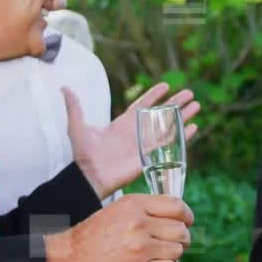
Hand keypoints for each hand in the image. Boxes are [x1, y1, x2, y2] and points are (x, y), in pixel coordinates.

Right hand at [43, 194, 192, 261]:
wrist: (70, 258)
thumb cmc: (91, 235)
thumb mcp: (117, 210)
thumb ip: (144, 210)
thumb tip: (174, 216)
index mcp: (134, 205)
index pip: (176, 206)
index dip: (187, 215)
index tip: (187, 221)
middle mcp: (139, 224)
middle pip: (181, 230)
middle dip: (181, 237)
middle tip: (172, 241)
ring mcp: (141, 248)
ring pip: (177, 251)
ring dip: (172, 254)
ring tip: (157, 254)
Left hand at [64, 82, 200, 198]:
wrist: (90, 176)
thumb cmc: (83, 154)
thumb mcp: (77, 126)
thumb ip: (74, 106)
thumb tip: (64, 87)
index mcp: (122, 123)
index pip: (142, 105)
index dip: (154, 95)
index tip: (165, 85)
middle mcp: (136, 132)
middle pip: (161, 114)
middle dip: (175, 103)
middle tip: (190, 92)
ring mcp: (144, 144)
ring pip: (169, 126)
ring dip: (183, 116)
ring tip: (197, 105)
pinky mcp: (150, 156)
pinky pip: (169, 144)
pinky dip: (182, 136)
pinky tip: (194, 127)